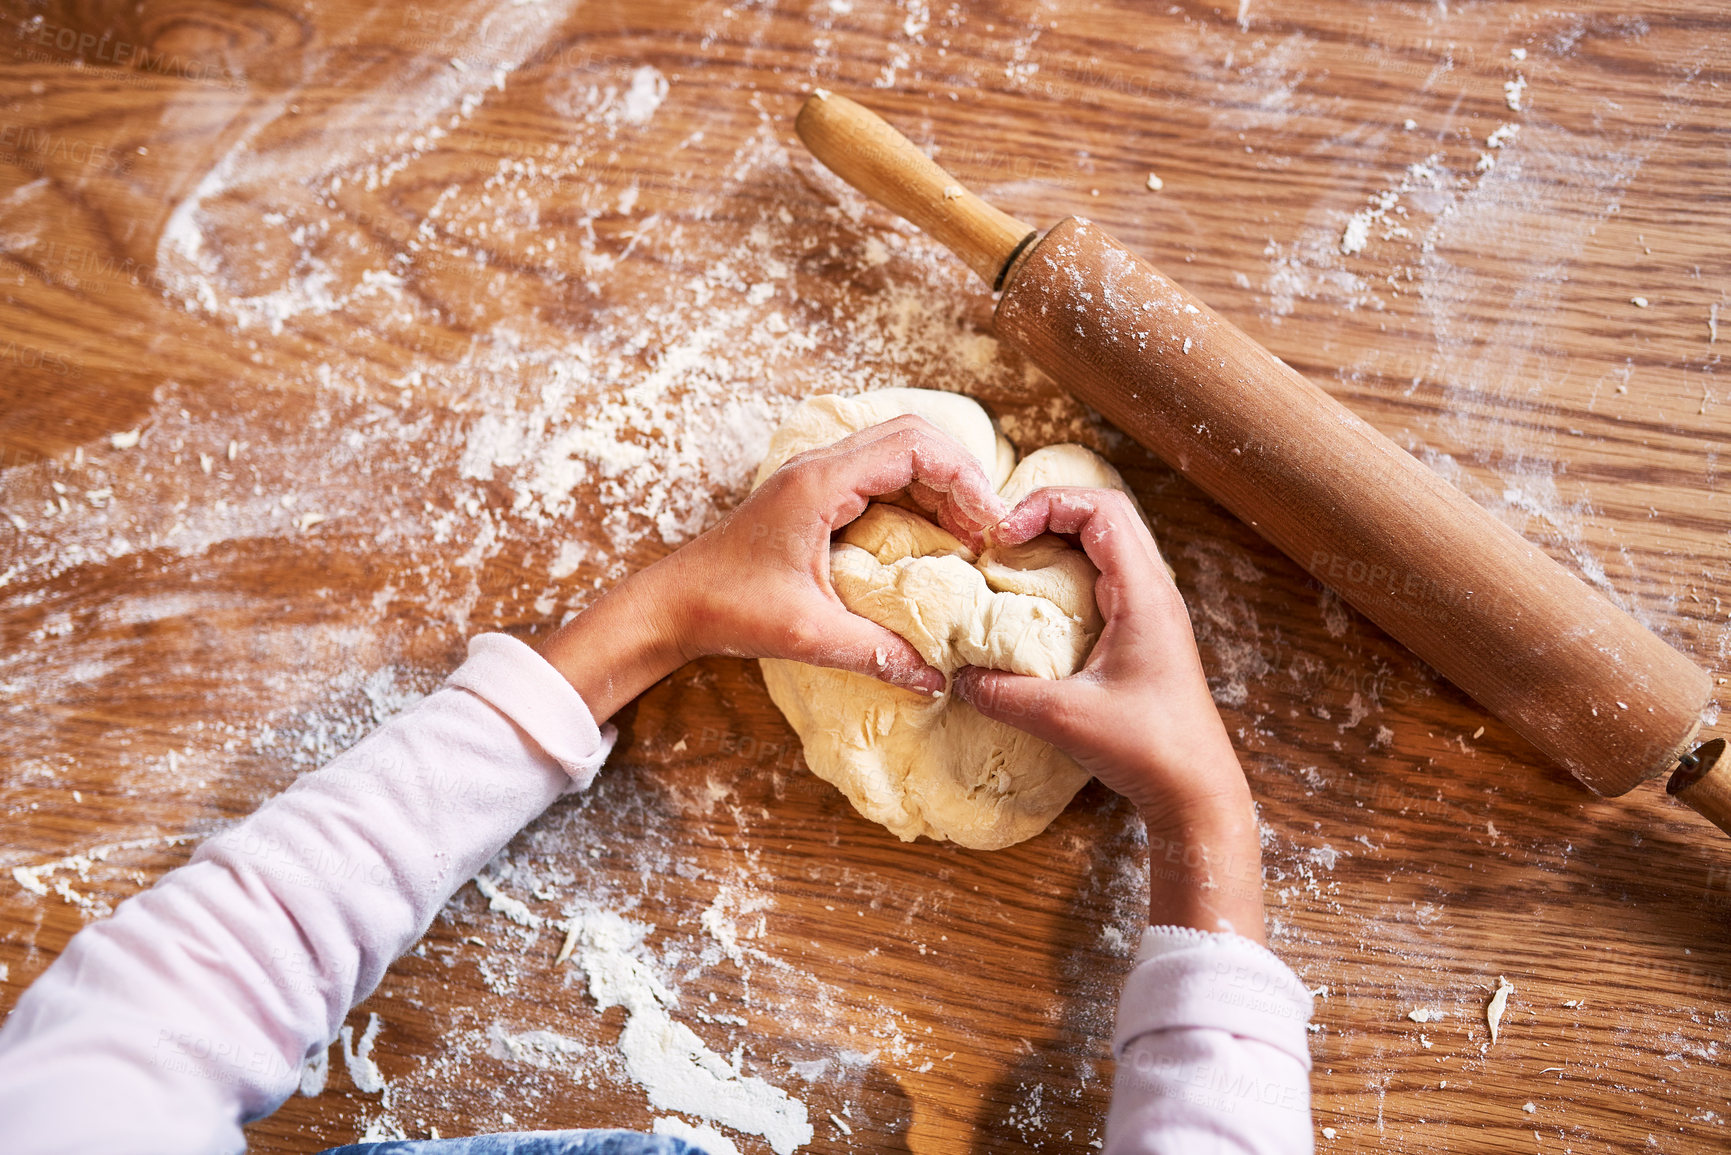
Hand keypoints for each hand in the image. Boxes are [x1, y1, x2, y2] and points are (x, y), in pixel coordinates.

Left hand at [538, 415, 1006, 720]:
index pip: (914, 447)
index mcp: (820, 483)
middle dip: (961, 476)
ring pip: (898, 453)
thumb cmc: (730, 608)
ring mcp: (816, 476)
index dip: (964, 477)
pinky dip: (915, 498)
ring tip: (969, 537)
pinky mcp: (814, 493)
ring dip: (940, 487)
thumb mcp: (808, 634)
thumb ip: (875, 652)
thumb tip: (934, 678)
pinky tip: (931, 540)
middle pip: (913, 437)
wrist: (673, 602)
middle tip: (987, 529)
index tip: (989, 523)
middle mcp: (820, 466)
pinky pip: (880, 477)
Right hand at [954, 487, 1263, 938]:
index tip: (1003, 535)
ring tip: (1012, 561)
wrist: (1197, 791)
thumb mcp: (1064, 719)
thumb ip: (1004, 694)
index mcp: (1145, 595)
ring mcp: (1151, 610)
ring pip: (1105, 544)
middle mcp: (1154, 591)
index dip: (1047, 505)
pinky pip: (1103, 577)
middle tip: (1001, 539)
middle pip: (1105, 514)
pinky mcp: (1144, 633)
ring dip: (1058, 540)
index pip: (1102, 510)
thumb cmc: (1147, 749)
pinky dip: (1067, 572)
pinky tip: (1035, 603)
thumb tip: (956, 676)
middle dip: (1048, 512)